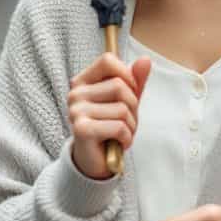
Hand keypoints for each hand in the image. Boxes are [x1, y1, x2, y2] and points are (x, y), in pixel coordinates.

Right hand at [68, 53, 150, 179]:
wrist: (96, 161)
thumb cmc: (110, 126)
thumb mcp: (126, 100)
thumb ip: (135, 80)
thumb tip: (145, 60)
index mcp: (83, 81)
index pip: (108, 60)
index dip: (127, 76)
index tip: (128, 94)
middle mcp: (76, 94)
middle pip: (119, 86)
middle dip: (133, 107)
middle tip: (125, 122)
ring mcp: (76, 111)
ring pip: (122, 109)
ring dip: (131, 126)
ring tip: (121, 134)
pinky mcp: (82, 130)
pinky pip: (119, 127)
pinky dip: (127, 138)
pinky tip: (119, 143)